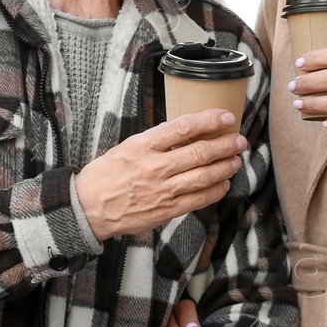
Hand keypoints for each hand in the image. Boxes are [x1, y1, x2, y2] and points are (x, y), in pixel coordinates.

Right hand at [76, 109, 246, 239]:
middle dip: (225, 144)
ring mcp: (162, 190)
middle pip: (200, 152)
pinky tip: (223, 184)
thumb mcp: (127, 147)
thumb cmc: (106, 174)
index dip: (209, 120)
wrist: (87, 208)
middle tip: (239, 140)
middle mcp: (155, 167)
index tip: (225, 116)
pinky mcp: (166, 210)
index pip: (183, 127)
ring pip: (204, 176)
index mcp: (143, 146)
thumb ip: (156, 140)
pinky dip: (215, 191)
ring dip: (225, 167)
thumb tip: (188, 131)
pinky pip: (198, 200)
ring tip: (235, 160)